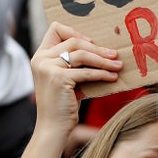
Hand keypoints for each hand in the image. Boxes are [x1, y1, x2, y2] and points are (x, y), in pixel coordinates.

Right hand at [22, 22, 121, 157]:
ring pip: (82, 54)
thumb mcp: (64, 78)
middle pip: (74, 42)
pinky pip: (86, 71)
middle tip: (114, 54)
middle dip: (97, 48)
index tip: (92, 42)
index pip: (56, 29)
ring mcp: (48, 67)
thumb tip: (101, 49)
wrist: (52, 128)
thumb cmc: (62, 104)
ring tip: (118, 65)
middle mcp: (41, 58)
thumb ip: (73, 62)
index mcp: (40, 55)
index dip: (75, 32)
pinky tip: (113, 77)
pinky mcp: (58, 78)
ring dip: (103, 60)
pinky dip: (102, 74)